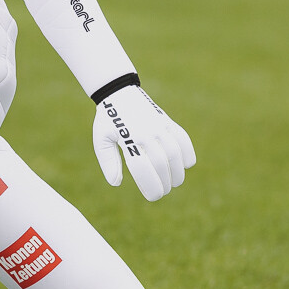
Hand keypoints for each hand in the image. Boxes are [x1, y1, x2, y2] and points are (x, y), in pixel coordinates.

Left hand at [92, 85, 194, 201]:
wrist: (118, 93)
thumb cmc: (108, 120)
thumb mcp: (101, 140)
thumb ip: (108, 161)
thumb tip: (116, 183)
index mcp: (128, 139)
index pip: (142, 168)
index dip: (151, 185)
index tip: (154, 196)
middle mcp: (146, 132)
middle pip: (161, 163)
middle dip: (165, 182)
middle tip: (163, 191)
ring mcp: (159, 125)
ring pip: (175, 152)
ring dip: (178, 171)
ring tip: (175, 182)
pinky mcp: (167, 121)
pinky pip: (183, 138)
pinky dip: (188, 153)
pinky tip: (186, 165)